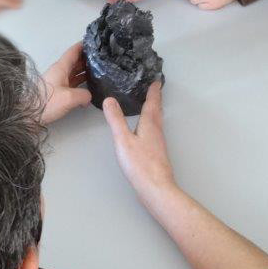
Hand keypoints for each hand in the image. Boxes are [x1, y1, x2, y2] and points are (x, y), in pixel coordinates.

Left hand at [39, 42, 91, 124]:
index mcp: (60, 68)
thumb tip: (88, 97)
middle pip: (74, 62)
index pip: (72, 52)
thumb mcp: (69, 98)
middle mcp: (58, 73)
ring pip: (73, 73)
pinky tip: (87, 88)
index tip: (91, 42)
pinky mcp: (56, 92)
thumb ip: (84, 95)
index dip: (82, 46)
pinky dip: (79, 84)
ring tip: (97, 72)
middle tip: (99, 59)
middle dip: (86, 59)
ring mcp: (57, 82)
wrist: (29, 114)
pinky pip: (70, 84)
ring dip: (83, 72)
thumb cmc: (46, 103)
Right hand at [103, 82, 174, 200]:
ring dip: (154, 110)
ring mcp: (158, 143)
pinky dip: (151, 123)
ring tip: (149, 105)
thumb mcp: (123, 140)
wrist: (156, 188)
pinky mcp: (156, 153)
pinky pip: (154, 131)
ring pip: (157, 121)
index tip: (156, 80)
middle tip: (154, 88)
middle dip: (155, 99)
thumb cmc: (140, 164)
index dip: (154, 91)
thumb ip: (116, 120)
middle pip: (157, 111)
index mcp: (150, 124)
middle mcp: (157, 131)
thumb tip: (110, 99)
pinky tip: (145, 129)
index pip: (153, 102)